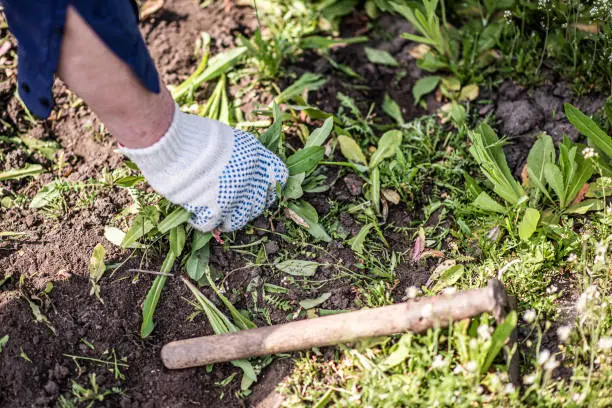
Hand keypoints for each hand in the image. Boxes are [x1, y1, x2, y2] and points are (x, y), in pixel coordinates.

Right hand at [120, 104, 287, 231]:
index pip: (280, 176)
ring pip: (240, 220)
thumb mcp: (229, 138)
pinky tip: (197, 213)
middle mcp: (250, 178)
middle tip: (234, 201)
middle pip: (261, 203)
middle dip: (249, 204)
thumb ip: (242, 156)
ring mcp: (233, 196)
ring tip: (218, 212)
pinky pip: (213, 225)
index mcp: (256, 156)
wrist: (173, 141)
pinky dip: (204, 221)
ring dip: (230, 217)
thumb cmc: (195, 135)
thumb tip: (244, 171)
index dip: (271, 184)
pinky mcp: (213, 210)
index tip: (263, 187)